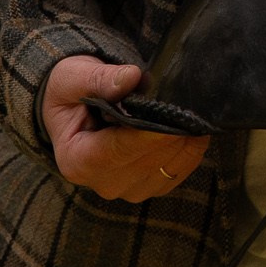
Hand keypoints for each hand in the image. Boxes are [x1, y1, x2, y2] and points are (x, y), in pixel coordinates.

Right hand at [42, 56, 211, 203]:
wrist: (76, 109)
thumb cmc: (72, 93)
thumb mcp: (73, 78)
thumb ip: (99, 78)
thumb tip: (130, 77)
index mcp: (75, 160)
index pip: (115, 152)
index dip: (145, 137)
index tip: (171, 120)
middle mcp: (101, 182)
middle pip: (144, 162)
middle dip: (169, 134)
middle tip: (188, 107)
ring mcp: (127, 189)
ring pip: (166, 169)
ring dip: (184, 143)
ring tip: (191, 114)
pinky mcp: (149, 187)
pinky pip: (177, 172)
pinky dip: (189, 151)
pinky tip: (193, 128)